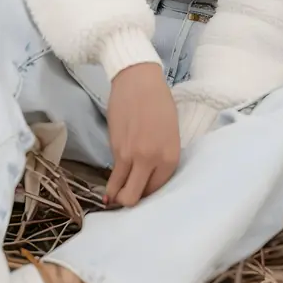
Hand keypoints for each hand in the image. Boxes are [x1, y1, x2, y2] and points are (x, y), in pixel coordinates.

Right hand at [105, 62, 180, 207]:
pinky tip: (113, 178)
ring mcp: (129, 155)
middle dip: (130, 201)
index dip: (149, 194)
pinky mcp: (114, 148)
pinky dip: (112, 179)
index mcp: (169, 157)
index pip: (157, 191)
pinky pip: (114, 172)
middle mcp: (150, 160)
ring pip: (119, 191)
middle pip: (135, 198)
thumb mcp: (171, 133)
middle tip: (128, 196)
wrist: (137, 80)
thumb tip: (148, 176)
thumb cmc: (159, 102)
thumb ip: (162, 157)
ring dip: (116, 196)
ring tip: (114, 198)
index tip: (144, 191)